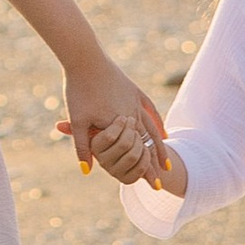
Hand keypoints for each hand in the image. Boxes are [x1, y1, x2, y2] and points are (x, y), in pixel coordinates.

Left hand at [60, 60, 169, 180]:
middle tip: (164, 178)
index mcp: (119, 123)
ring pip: (152, 128)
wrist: (86, 57)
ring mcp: (135, 101)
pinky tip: (163, 131)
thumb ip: (83, 147)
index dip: (144, 170)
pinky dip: (157, 123)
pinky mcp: (134, 90)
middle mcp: (132, 113)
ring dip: (159, 145)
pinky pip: (150, 110)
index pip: (136, 152)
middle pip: (147, 143)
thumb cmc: (78, 90)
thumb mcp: (78, 121)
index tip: (153, 186)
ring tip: (167, 160)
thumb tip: (86, 171)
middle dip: (155, 162)